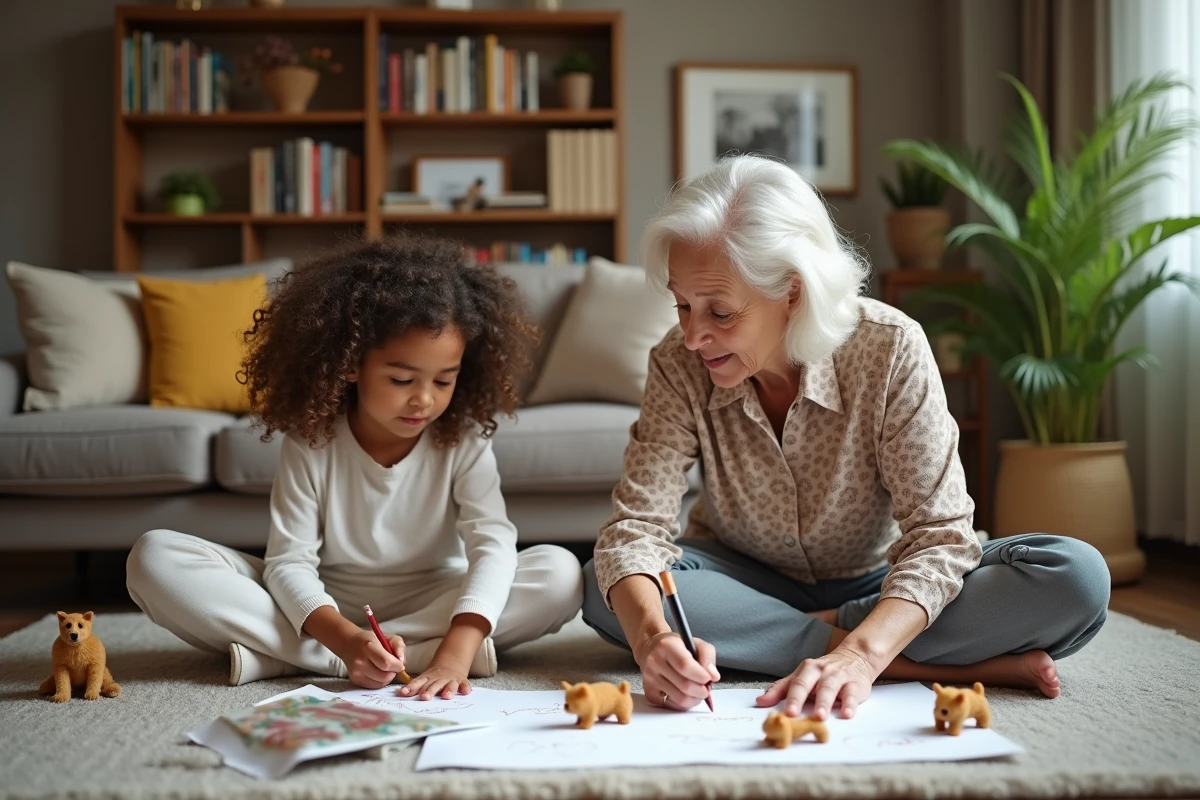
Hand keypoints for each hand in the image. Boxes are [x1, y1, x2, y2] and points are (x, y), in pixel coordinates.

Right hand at [335, 630, 405, 689]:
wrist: (348, 643)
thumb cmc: (371, 640)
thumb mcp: (388, 637)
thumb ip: (399, 646)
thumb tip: (402, 662)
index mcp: (369, 646)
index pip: (386, 663)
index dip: (397, 666)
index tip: (400, 664)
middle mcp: (360, 661)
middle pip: (384, 676)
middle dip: (393, 672)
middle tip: (392, 666)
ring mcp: (356, 673)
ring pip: (380, 683)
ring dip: (387, 678)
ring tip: (385, 669)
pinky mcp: (355, 681)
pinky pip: (374, 686)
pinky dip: (380, 682)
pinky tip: (378, 673)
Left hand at [396, 661, 470, 700]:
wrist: (452, 661)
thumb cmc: (435, 675)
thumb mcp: (425, 678)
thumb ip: (415, 686)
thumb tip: (401, 693)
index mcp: (428, 677)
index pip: (419, 682)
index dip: (412, 687)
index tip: (404, 692)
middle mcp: (439, 678)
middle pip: (434, 685)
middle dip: (429, 691)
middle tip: (424, 697)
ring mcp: (451, 679)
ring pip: (450, 685)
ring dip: (448, 690)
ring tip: (446, 696)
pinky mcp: (461, 681)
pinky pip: (464, 684)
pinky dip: (465, 687)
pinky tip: (466, 692)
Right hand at [637, 631, 718, 710]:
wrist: (652, 650)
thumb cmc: (678, 647)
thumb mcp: (696, 643)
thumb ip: (708, 657)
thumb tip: (713, 676)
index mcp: (666, 646)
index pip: (685, 665)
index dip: (701, 675)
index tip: (709, 678)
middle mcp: (655, 662)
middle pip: (685, 686)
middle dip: (702, 690)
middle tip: (706, 687)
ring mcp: (650, 679)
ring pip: (681, 699)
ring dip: (695, 699)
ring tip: (698, 691)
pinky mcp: (649, 694)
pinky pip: (674, 707)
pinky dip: (684, 704)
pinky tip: (685, 693)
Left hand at [755, 643, 875, 719]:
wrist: (855, 657)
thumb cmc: (823, 673)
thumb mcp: (802, 677)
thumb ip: (781, 689)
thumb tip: (760, 701)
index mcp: (806, 669)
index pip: (795, 683)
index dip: (789, 697)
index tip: (783, 712)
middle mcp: (821, 671)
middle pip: (808, 683)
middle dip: (800, 698)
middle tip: (794, 714)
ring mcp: (838, 676)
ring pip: (829, 688)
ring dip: (824, 703)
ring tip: (820, 717)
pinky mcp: (855, 684)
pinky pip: (852, 694)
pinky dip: (849, 704)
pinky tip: (846, 714)